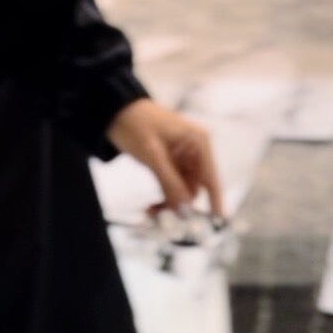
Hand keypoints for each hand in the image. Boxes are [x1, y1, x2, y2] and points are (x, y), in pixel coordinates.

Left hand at [108, 98, 225, 219]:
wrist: (115, 111)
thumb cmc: (135, 123)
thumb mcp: (152, 154)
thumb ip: (170, 182)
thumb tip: (184, 208)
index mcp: (198, 142)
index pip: (211, 178)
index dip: (216, 201)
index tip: (218, 222)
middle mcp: (195, 151)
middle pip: (196, 188)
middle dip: (181, 205)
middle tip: (161, 216)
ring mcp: (183, 159)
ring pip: (183, 191)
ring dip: (170, 204)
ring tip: (150, 211)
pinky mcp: (171, 164)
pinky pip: (173, 188)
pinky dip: (164, 198)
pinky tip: (152, 205)